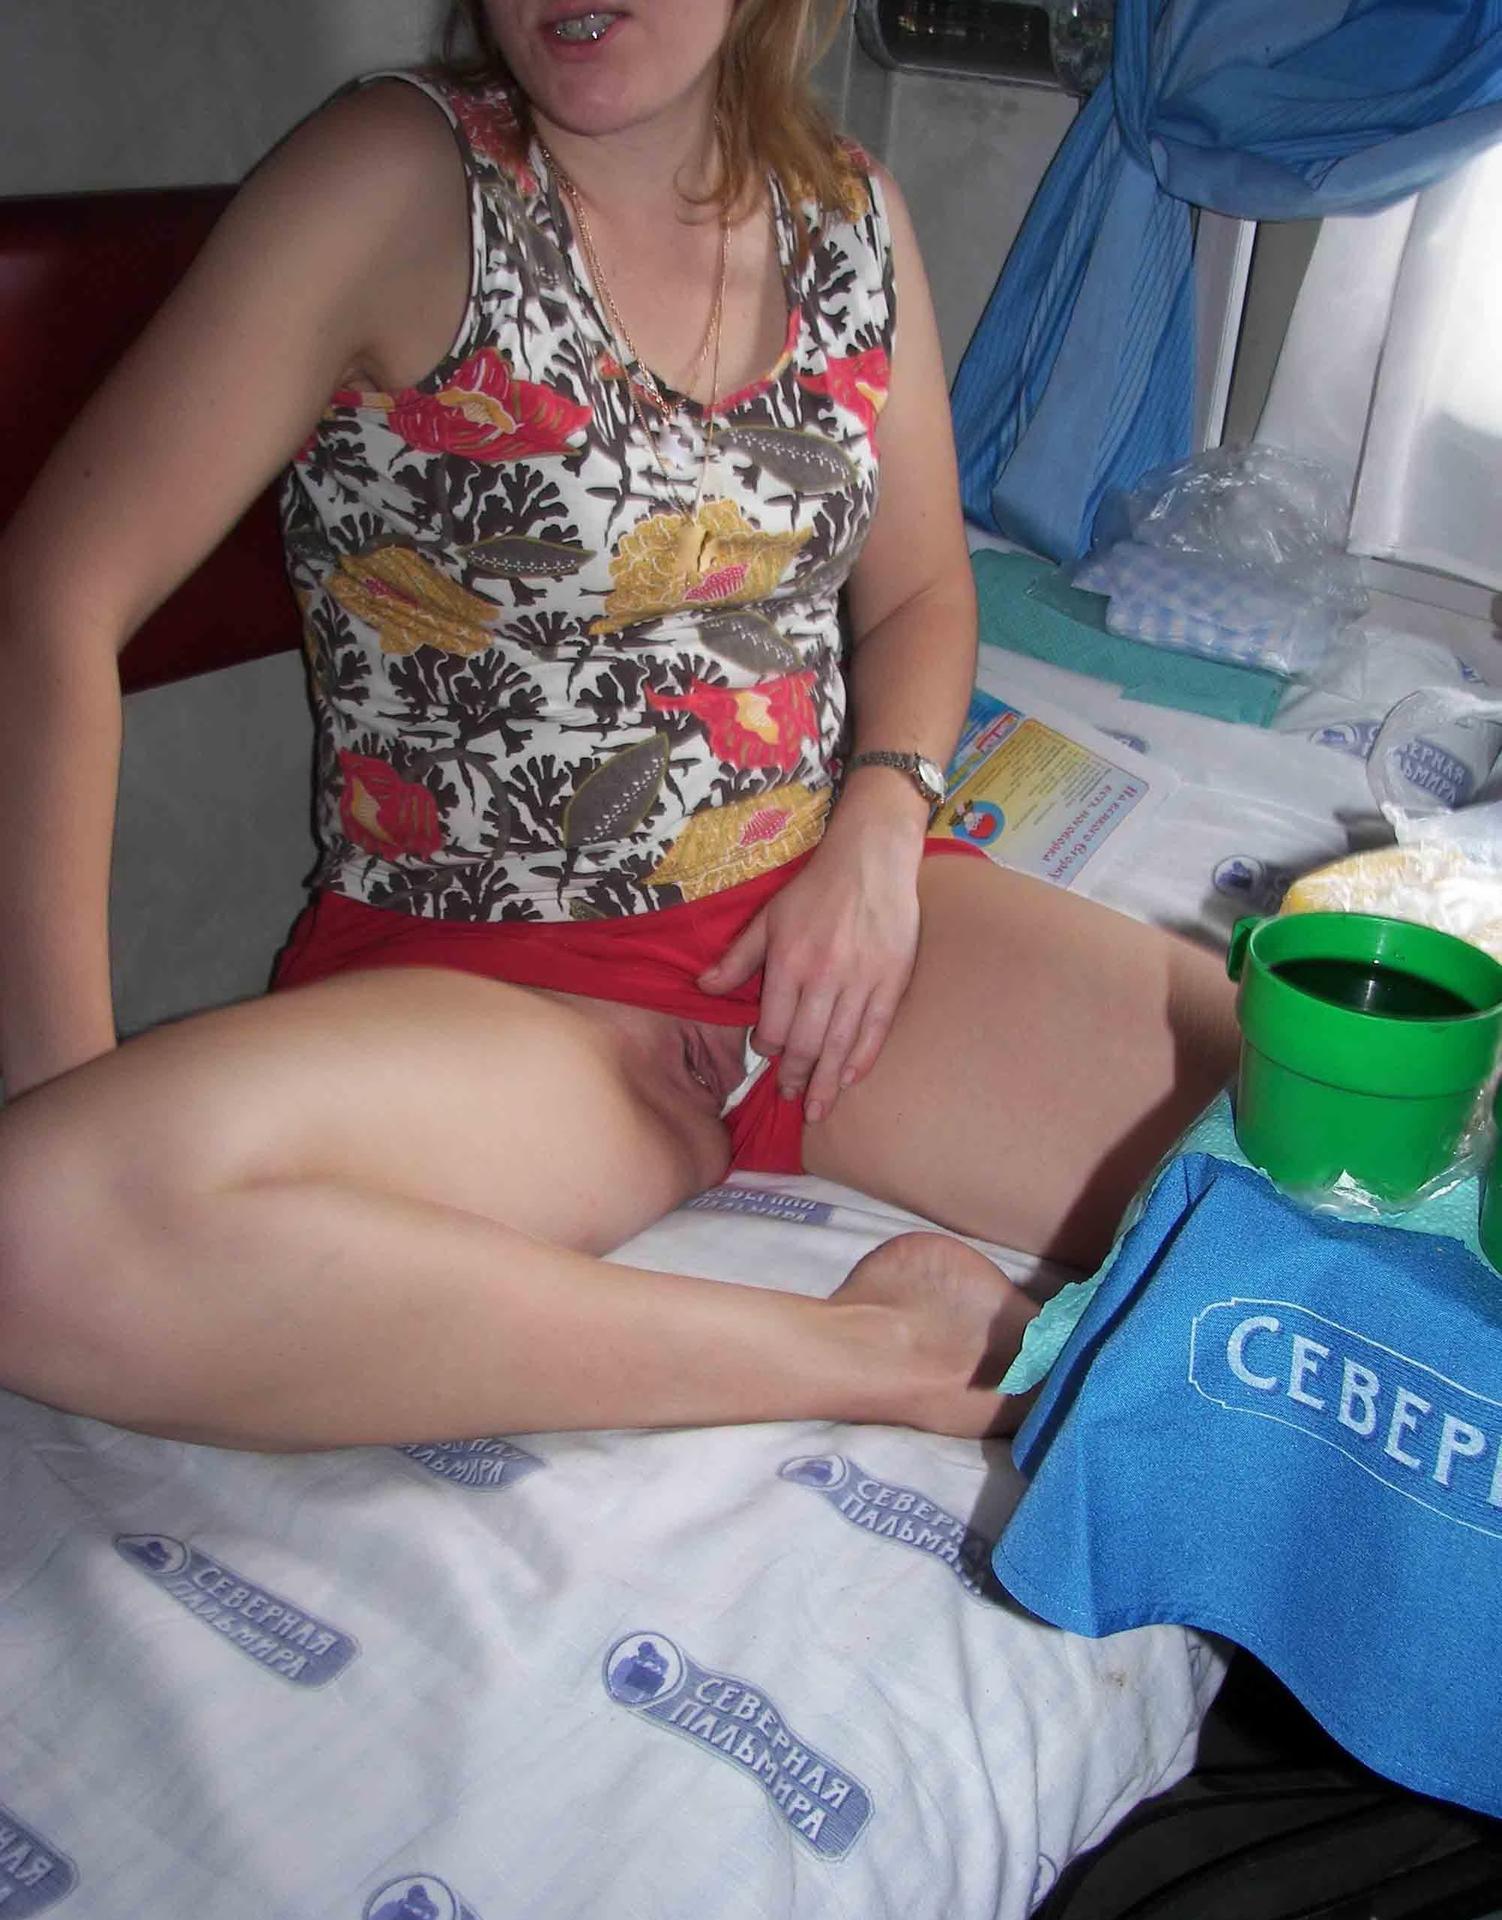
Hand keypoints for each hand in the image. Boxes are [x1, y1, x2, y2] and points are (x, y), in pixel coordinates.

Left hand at [698, 810, 923, 1122]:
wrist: (870, 859)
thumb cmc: (815, 889)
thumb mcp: (768, 918)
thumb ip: (737, 958)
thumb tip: (703, 989)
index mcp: (790, 962)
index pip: (775, 1024)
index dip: (768, 1046)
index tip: (769, 1054)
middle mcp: (824, 977)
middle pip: (807, 1043)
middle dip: (796, 1076)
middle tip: (791, 1098)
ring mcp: (861, 981)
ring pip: (840, 1045)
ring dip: (827, 1082)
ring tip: (818, 1109)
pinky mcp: (892, 981)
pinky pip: (875, 1030)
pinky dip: (863, 1059)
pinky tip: (851, 1079)